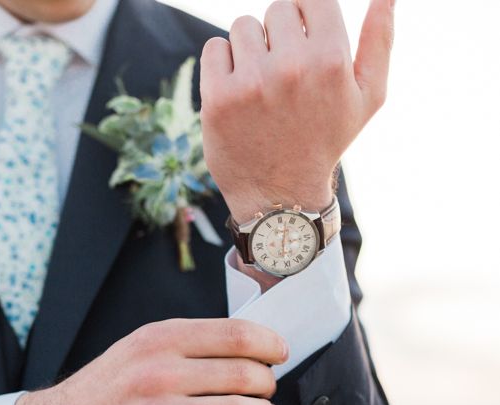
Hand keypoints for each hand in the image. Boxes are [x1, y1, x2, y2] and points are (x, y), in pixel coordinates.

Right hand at [7, 319, 286, 404]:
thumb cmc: (105, 388)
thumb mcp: (137, 348)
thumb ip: (186, 343)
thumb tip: (248, 344)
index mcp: (157, 340)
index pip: (234, 334)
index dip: (268, 344)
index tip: (280, 353)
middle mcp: (157, 374)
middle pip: (243, 374)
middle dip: (267, 382)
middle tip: (268, 387)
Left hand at [200, 0, 394, 220]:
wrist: (280, 196)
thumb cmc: (325, 142)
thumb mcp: (368, 97)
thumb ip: (379, 40)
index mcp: (330, 59)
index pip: (310, 0)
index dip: (305, 18)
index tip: (301, 44)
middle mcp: (290, 66)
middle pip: (276, 10)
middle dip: (278, 37)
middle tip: (282, 76)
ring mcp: (250, 82)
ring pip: (243, 27)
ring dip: (249, 50)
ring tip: (260, 87)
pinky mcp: (217, 97)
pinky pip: (214, 49)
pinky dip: (222, 65)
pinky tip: (237, 93)